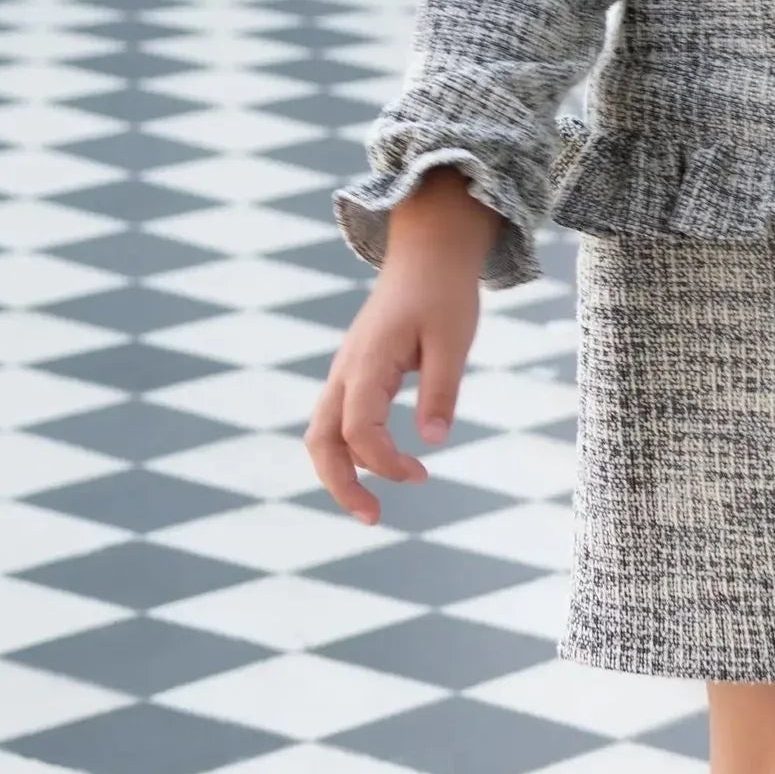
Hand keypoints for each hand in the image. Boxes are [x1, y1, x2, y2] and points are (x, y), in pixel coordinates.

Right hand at [305, 171, 494, 524]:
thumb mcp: (454, 341)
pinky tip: (386, 464)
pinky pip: (338, 421)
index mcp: (368, 362)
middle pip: (320, 441)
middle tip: (373, 519)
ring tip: (378, 501)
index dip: (383, 462)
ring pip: (322, 433)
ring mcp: (344, 373)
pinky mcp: (354, 375)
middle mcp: (345, 371)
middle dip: (340, 485)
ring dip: (343, 471)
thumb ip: (442, 390)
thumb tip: (434, 442)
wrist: (427, 254)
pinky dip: (351, 450)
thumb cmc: (443, 294)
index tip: (421, 475)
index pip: (358, 429)